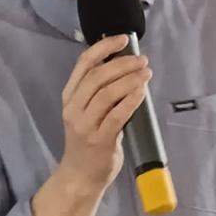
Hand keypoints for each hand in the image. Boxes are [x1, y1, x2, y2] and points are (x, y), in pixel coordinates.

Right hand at [57, 34, 151, 197]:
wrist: (80, 175)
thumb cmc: (88, 141)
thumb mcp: (85, 111)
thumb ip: (99, 91)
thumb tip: (126, 66)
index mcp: (69, 97)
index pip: (83, 64)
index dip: (104, 47)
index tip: (123, 39)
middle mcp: (73, 108)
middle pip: (97, 76)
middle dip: (122, 64)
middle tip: (142, 60)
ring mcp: (85, 125)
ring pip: (107, 94)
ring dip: (130, 80)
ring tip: (146, 73)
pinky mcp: (100, 140)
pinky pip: (117, 115)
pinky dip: (131, 100)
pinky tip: (141, 92)